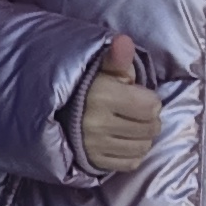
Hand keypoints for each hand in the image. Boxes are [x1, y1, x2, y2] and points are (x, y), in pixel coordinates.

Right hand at [77, 31, 162, 177]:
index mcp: (103, 97)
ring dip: (143, 137)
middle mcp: (98, 124)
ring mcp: (94, 146)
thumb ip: (116, 57)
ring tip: (133, 126)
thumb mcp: (100, 68)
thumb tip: (123, 41)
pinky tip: (126, 141)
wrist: (54, 110)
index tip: (138, 95)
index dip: (150, 100)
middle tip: (136, 111)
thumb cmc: (85, 86)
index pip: (151, 107)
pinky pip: (130, 163)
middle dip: (149, 119)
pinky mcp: (93, 162)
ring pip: (142, 147)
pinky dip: (134, 153)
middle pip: (150, 128)